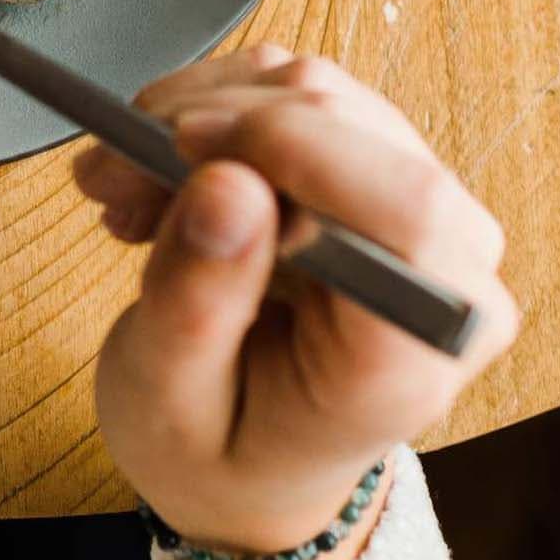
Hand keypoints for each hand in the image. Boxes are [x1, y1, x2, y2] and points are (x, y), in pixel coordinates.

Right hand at [77, 46, 518, 559]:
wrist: (250, 466)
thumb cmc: (220, 450)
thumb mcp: (171, 405)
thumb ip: (196, 304)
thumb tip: (226, 182)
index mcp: (412, 356)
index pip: (407, 210)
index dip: (296, 147)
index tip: (180, 145)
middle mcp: (445, 275)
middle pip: (354, 130)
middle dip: (215, 128)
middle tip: (114, 175)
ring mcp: (423, 218)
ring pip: (319, 94)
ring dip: (202, 117)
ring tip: (128, 189)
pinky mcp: (382, 174)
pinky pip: (302, 93)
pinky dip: (215, 111)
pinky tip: (164, 174)